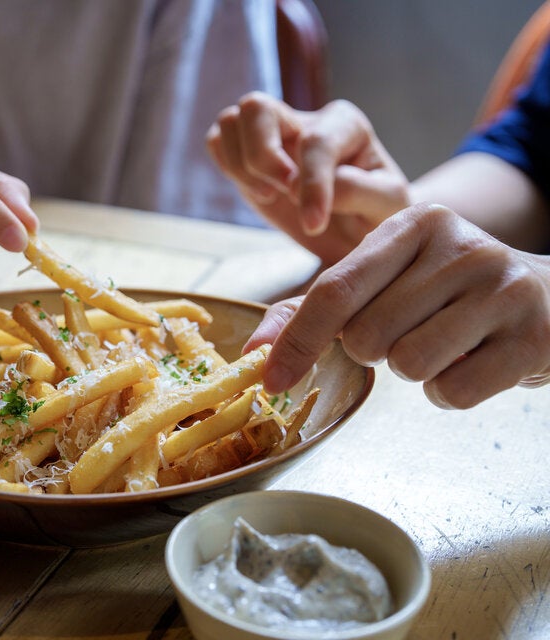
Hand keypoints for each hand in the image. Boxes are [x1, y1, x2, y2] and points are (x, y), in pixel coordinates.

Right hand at [206, 92, 409, 264]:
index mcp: (345, 124)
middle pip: (256, 107)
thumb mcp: (387, 206)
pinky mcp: (247, 154)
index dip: (311, 184)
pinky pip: (217, 142)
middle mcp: (304, 119)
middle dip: (262, 155)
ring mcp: (272, 134)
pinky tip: (257, 192)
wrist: (356, 231)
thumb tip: (302, 186)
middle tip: (281, 193)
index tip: (314, 224)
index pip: (316, 141)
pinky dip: (227, 167)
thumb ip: (359, 190)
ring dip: (241, 164)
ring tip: (269, 196)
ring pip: (231, 120)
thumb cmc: (375, 215)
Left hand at [244, 203, 549, 408]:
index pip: (334, 290)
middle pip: (367, 336)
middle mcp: (461, 246)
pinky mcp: (533, 336)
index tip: (271, 379)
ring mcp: (503, 289)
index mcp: (413, 224)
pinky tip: (470, 362)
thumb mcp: (385, 280)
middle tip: (410, 331)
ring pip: (408, 365)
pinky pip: (452, 393)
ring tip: (444, 343)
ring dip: (413, 372)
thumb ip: (315, 307)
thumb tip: (255, 352)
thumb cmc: (447, 293)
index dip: (297, 341)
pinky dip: (448, 393)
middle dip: (374, 351)